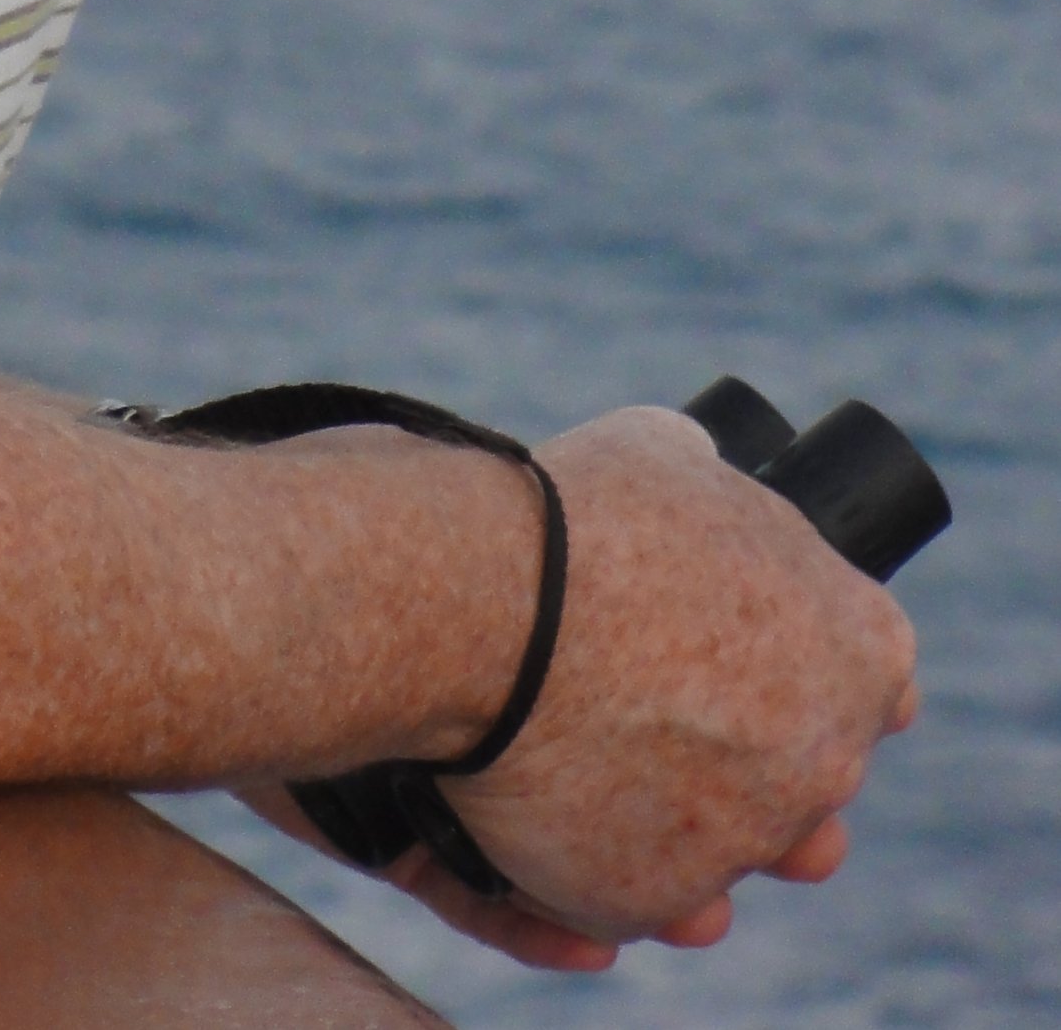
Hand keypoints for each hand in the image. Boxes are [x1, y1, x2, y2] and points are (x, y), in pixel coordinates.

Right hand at [439, 404, 917, 942]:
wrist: (479, 609)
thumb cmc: (577, 519)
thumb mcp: (668, 454)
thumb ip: (716, 490)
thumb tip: (702, 486)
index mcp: (862, 650)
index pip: (874, 675)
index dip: (808, 657)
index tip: (748, 644)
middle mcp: (829, 761)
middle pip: (811, 765)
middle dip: (753, 739)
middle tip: (665, 690)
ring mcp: (748, 842)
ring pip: (729, 834)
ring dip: (687, 802)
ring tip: (602, 745)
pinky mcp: (656, 897)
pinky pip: (643, 882)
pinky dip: (609, 846)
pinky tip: (560, 789)